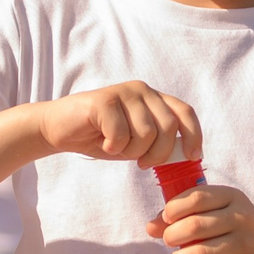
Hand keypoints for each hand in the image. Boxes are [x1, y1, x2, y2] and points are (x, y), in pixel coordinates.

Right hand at [37, 82, 201, 166]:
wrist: (59, 130)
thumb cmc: (101, 137)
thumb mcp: (136, 143)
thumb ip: (160, 144)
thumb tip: (188, 154)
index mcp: (153, 98)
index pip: (185, 112)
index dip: (194, 135)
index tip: (193, 156)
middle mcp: (142, 90)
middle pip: (169, 127)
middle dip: (159, 153)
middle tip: (142, 163)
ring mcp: (123, 92)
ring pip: (146, 132)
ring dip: (132, 151)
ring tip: (116, 148)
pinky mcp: (104, 100)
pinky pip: (121, 133)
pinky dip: (113, 147)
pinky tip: (102, 142)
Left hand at [148, 181, 253, 253]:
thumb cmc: (235, 232)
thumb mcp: (216, 216)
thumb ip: (183, 217)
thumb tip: (151, 227)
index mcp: (233, 197)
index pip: (196, 197)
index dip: (174, 209)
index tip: (167, 221)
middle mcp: (244, 217)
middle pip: (195, 226)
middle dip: (172, 237)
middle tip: (170, 244)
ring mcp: (251, 244)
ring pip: (203, 253)